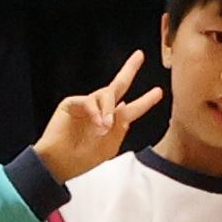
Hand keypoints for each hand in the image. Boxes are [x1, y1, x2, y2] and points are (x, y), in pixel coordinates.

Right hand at [33, 56, 155, 179]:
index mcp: (113, 122)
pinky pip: (88, 101)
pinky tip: (98, 123)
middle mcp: (101, 110)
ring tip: (106, 126)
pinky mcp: (71, 104)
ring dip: (108, 109)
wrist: (62, 166)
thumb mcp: (109, 146)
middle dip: (129, 70)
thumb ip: (119, 127)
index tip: (159, 92)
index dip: (145, 100)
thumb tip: (123, 107)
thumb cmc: (84, 160)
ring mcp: (86, 106)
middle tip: (140, 56)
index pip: (132, 108)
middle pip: (118, 86)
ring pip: (105, 94)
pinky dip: (95, 112)